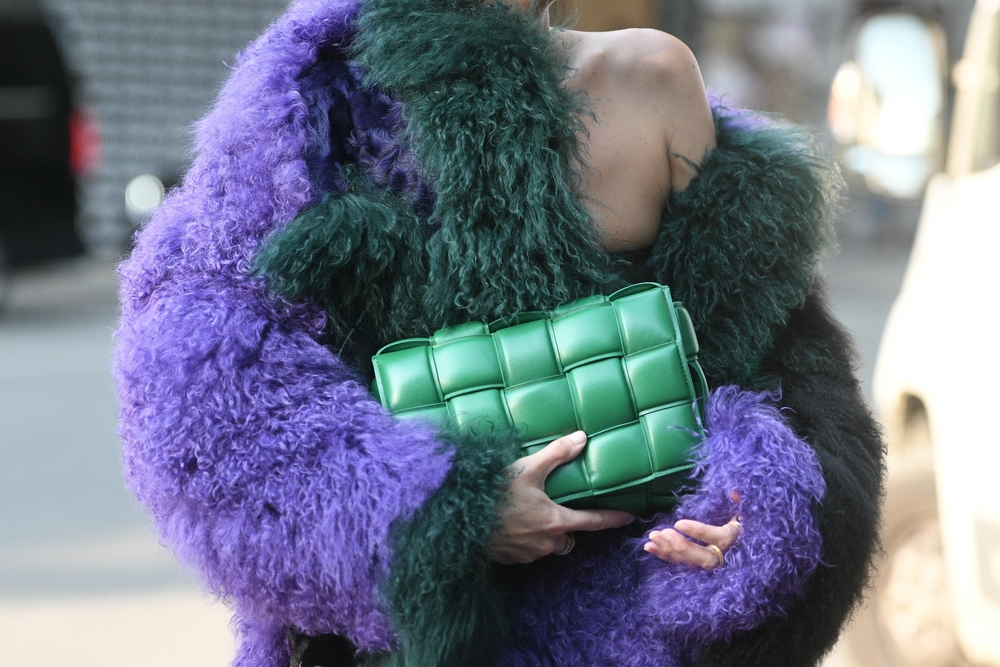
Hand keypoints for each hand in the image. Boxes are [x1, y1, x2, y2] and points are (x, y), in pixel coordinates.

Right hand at [487, 431, 634, 564]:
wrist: (457, 518)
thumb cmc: (494, 492)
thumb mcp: (527, 467)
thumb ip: (557, 453)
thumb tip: (582, 438)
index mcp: (555, 521)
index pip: (593, 522)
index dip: (613, 518)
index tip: (629, 517)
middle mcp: (546, 542)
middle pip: (566, 533)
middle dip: (562, 520)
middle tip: (547, 502)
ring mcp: (528, 554)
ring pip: (546, 542)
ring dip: (541, 530)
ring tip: (524, 510)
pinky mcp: (511, 560)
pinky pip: (527, 550)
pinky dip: (524, 538)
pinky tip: (509, 522)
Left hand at [643, 493, 741, 568]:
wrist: (747, 542)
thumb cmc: (744, 521)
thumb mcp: (746, 509)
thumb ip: (740, 500)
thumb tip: (734, 491)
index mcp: (733, 539)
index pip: (717, 538)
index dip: (698, 532)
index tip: (679, 523)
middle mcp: (723, 555)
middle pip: (702, 557)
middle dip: (680, 546)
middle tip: (662, 532)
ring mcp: (710, 562)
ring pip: (689, 562)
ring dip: (668, 551)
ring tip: (652, 538)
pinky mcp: (699, 564)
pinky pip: (681, 562)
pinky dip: (664, 556)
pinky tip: (649, 547)